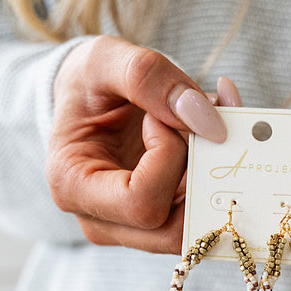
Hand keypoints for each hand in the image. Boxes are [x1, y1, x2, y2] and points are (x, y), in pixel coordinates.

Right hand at [46, 35, 240, 253]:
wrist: (87, 98)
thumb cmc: (88, 82)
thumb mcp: (106, 60)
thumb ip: (150, 78)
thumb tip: (209, 123)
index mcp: (73, 187)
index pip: (141, 201)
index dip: (167, 157)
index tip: (156, 118)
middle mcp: (100, 221)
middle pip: (174, 228)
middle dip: (198, 171)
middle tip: (189, 122)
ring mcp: (131, 230)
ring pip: (195, 225)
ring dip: (213, 171)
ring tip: (205, 119)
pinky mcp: (159, 223)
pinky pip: (202, 214)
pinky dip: (217, 172)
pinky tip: (211, 132)